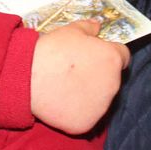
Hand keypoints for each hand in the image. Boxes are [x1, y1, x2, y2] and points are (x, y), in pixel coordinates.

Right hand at [29, 19, 130, 134]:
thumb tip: (98, 25)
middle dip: (98, 75)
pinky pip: (86, 116)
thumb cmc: (51, 49)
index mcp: (112, 59)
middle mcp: (113, 84)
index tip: (96, 56)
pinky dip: (77, 111)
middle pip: (112, 79)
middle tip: (76, 71)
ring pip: (100, 99)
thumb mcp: (71, 30)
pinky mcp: (87, 124)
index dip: (109, 55)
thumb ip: (89, 28)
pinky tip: (62, 102)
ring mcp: (101, 107)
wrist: (28, 77)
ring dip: (89, 93)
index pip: (122, 56)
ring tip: (66, 86)